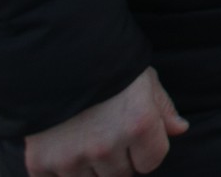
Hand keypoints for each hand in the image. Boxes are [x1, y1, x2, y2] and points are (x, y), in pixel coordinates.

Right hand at [24, 66, 186, 176]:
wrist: (49, 55)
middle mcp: (106, 146)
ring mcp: (71, 158)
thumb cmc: (105, 64)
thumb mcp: (142, 78)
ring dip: (89, 165)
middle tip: (106, 132)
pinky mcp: (40, 163)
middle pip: (120, 175)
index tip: (134, 134)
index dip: (145, 149)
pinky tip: (60, 145)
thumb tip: (179, 129)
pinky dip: (58, 169)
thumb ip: (163, 108)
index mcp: (138, 124)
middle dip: (118, 158)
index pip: (151, 162)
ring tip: (82, 135)